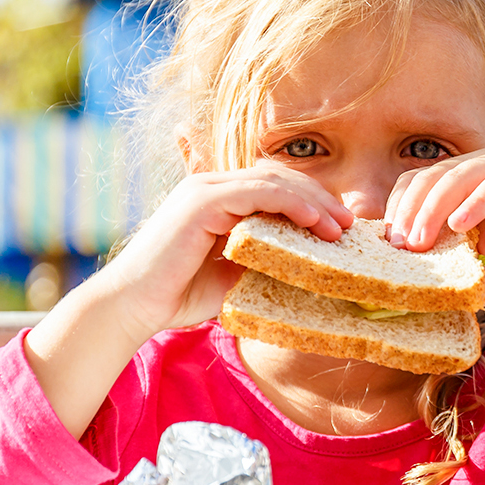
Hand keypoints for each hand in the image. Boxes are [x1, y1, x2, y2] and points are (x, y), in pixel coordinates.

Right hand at [22, 166, 351, 439]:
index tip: (342, 226)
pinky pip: (258, 192)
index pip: (276, 185)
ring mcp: (205, 190)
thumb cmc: (181, 295)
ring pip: (274, 181)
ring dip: (313, 201)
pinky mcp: (202, 201)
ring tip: (339, 226)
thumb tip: (312, 269)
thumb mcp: (236, 275)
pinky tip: (315, 220)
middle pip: (280, 177)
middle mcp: (211, 186)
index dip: (312, 200)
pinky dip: (291, 203)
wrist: (134, 307)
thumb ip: (266, 261)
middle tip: (350, 224)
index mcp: (219, 199)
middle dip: (320, 197)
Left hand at [384, 148, 484, 336]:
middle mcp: (481, 166)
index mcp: (462, 180)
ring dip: (434, 209)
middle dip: (409, 211)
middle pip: (430, 177)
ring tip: (419, 241)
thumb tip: (406, 273)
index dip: (397, 210)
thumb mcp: (479, 258)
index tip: (387, 244)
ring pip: (458, 178)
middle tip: (398, 245)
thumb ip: (448, 255)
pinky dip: (476, 203)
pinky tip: (459, 224)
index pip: (416, 183)